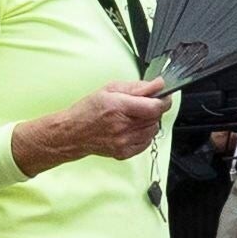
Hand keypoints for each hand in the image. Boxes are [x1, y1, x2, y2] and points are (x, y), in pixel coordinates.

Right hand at [20, 81, 173, 173]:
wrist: (72, 133)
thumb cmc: (88, 110)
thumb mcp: (110, 89)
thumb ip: (137, 87)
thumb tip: (159, 85)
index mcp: (118, 107)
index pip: (154, 107)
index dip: (164, 100)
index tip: (163, 97)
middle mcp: (122, 127)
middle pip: (155, 118)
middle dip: (153, 109)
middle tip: (141, 105)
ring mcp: (123, 142)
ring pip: (153, 130)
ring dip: (148, 122)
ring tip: (133, 117)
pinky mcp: (124, 153)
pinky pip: (146, 142)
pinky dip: (143, 134)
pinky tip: (131, 129)